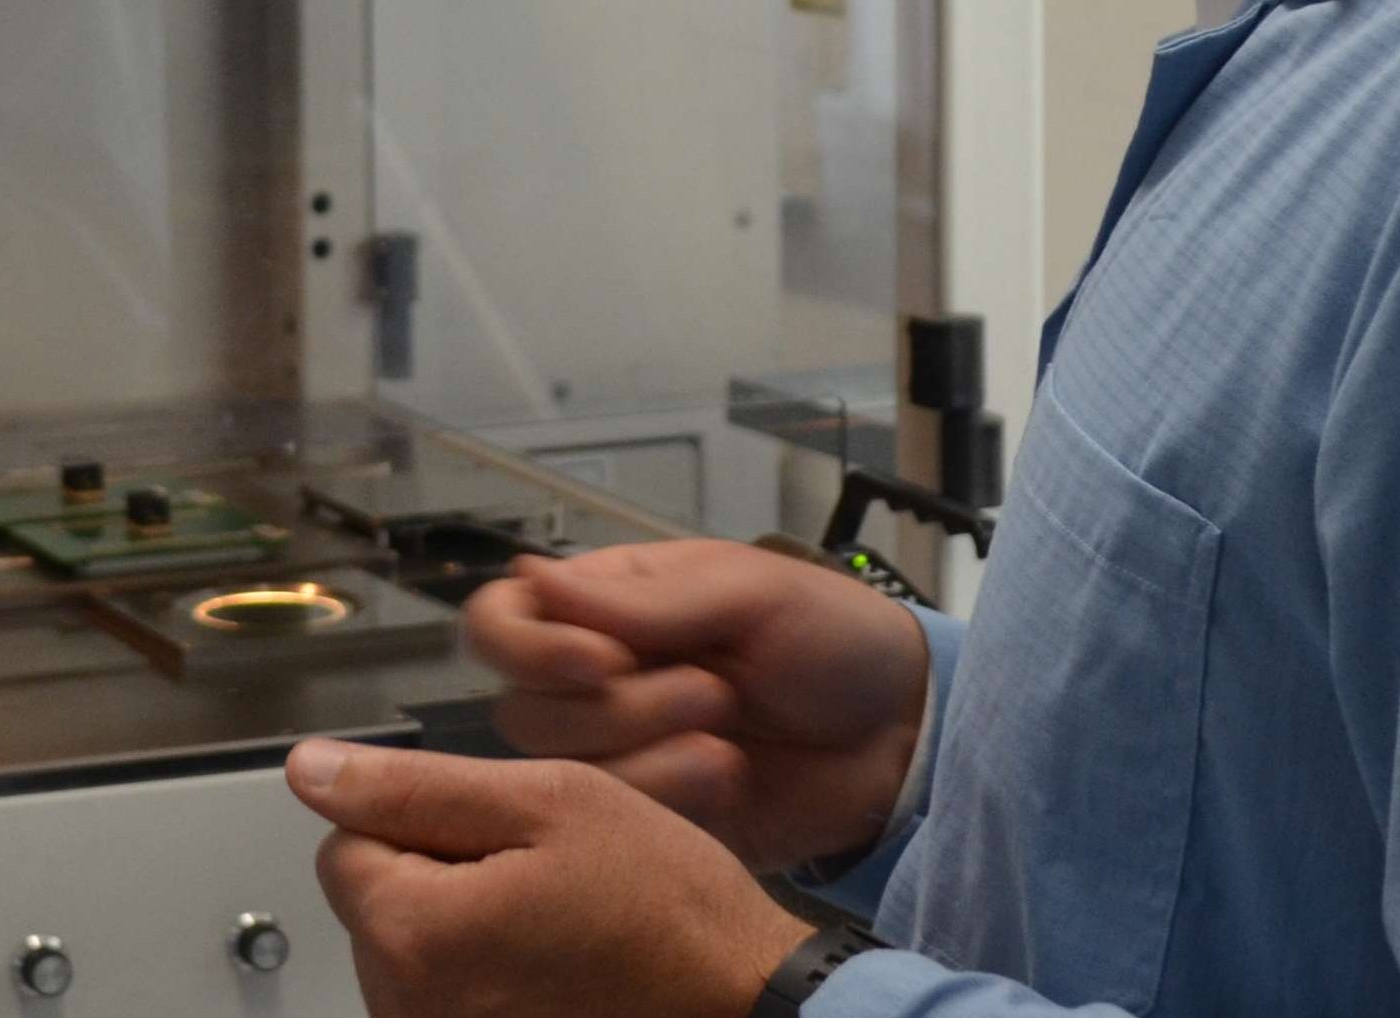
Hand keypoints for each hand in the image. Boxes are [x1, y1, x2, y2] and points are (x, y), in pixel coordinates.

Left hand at [285, 738, 816, 1017]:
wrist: (743, 1001)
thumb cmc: (668, 911)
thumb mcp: (548, 802)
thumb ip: (416, 785)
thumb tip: (313, 771)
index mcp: (413, 933)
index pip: (346, 839)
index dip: (425, 815)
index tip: (501, 831)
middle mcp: (408, 1008)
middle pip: (375, 900)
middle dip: (440, 872)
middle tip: (539, 874)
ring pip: (411, 948)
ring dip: (466, 924)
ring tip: (553, 923)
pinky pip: (447, 994)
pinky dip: (489, 974)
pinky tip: (552, 966)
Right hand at [465, 540, 928, 869]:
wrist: (898, 735)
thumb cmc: (831, 638)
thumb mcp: (744, 594)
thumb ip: (638, 602)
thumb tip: (530, 575)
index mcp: (605, 608)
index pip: (501, 624)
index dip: (529, 648)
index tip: (601, 661)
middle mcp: (596, 682)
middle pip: (522, 710)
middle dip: (622, 707)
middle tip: (714, 691)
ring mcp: (620, 754)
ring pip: (562, 772)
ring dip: (650, 754)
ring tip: (727, 739)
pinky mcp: (651, 817)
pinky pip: (613, 823)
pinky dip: (672, 800)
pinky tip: (729, 781)